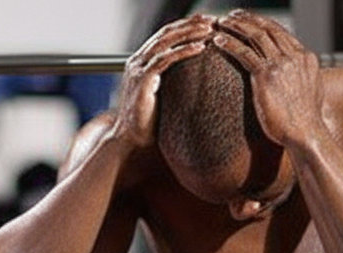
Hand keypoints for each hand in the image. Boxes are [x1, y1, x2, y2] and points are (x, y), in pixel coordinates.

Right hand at [108, 14, 212, 151]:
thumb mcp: (160, 96)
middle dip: (190, 24)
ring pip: (166, 42)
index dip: (185, 26)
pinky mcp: (142, 81)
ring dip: (189, 33)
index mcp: (140, 62)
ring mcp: (138, 69)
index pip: (164, 35)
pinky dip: (184, 51)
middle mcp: (137, 61)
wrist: (130, 141)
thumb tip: (193, 78)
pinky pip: (165, 59)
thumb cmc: (147, 123)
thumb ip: (169, 82)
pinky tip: (200, 47)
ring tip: (210, 29)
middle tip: (212, 19)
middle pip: (166, 33)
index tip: (206, 23)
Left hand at [213, 10, 323, 148]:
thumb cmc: (305, 122)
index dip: (263, 24)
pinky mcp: (266, 76)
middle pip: (268, 29)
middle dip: (247, 19)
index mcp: (306, 58)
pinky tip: (218, 41)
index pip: (281, 33)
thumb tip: (295, 80)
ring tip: (221, 24)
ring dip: (236, 27)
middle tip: (232, 15)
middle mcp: (294, 56)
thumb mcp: (310, 93)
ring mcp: (281, 64)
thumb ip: (301, 79)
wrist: (306, 134)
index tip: (249, 20)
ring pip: (255, 36)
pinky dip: (229, 44)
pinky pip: (244, 53)